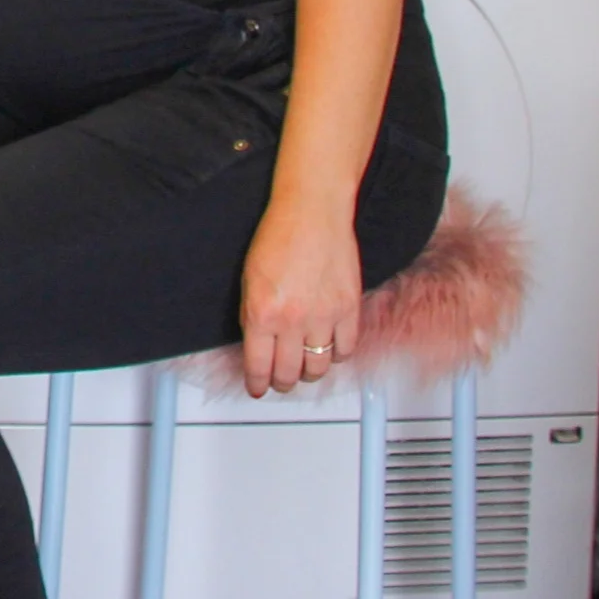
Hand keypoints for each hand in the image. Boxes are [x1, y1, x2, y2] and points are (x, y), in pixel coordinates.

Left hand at [239, 195, 361, 397]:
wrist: (312, 210)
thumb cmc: (279, 234)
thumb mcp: (249, 277)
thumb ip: (252, 314)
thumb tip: (257, 344)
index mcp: (262, 312)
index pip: (258, 366)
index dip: (257, 383)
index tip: (257, 388)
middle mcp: (293, 320)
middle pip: (289, 374)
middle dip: (281, 382)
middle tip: (280, 380)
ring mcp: (324, 316)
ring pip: (319, 367)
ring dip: (309, 372)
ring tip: (304, 367)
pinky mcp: (349, 309)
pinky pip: (346, 350)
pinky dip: (337, 355)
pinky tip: (329, 349)